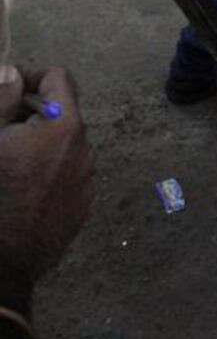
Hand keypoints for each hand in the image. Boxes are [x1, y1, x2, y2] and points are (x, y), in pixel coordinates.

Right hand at [0, 66, 92, 281]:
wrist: (0, 265)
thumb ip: (2, 99)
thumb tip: (13, 73)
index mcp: (63, 125)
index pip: (59, 78)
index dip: (32, 74)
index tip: (7, 85)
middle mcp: (84, 149)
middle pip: (62, 113)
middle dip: (32, 112)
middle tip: (1, 126)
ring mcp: (85, 182)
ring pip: (64, 147)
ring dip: (40, 144)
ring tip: (8, 162)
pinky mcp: (81, 210)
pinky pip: (66, 176)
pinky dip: (47, 172)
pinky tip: (21, 189)